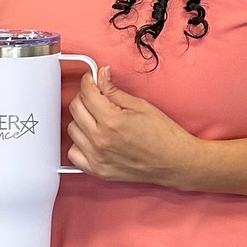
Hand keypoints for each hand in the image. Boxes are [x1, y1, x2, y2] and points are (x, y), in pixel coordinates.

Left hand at [66, 67, 199, 186]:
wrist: (175, 161)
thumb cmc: (164, 135)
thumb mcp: (141, 106)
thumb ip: (115, 91)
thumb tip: (101, 75)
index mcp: (112, 121)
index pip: (86, 94)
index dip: (88, 81)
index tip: (90, 79)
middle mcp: (101, 140)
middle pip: (75, 109)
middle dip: (84, 97)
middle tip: (96, 96)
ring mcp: (97, 158)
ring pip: (72, 130)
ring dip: (81, 120)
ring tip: (98, 118)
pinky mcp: (97, 171)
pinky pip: (73, 153)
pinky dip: (79, 144)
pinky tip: (92, 138)